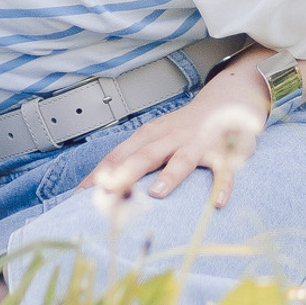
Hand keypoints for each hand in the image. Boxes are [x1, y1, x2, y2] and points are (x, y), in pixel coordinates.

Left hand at [81, 57, 269, 207]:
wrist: (223, 101)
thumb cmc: (182, 127)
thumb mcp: (155, 136)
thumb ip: (133, 157)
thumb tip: (103, 183)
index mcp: (149, 135)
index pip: (119, 155)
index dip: (101, 173)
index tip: (82, 194)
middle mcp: (170, 137)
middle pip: (145, 156)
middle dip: (126, 173)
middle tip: (109, 192)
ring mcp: (197, 144)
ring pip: (182, 159)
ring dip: (170, 175)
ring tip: (157, 194)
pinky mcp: (222, 152)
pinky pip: (223, 170)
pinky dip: (221, 185)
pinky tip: (216, 203)